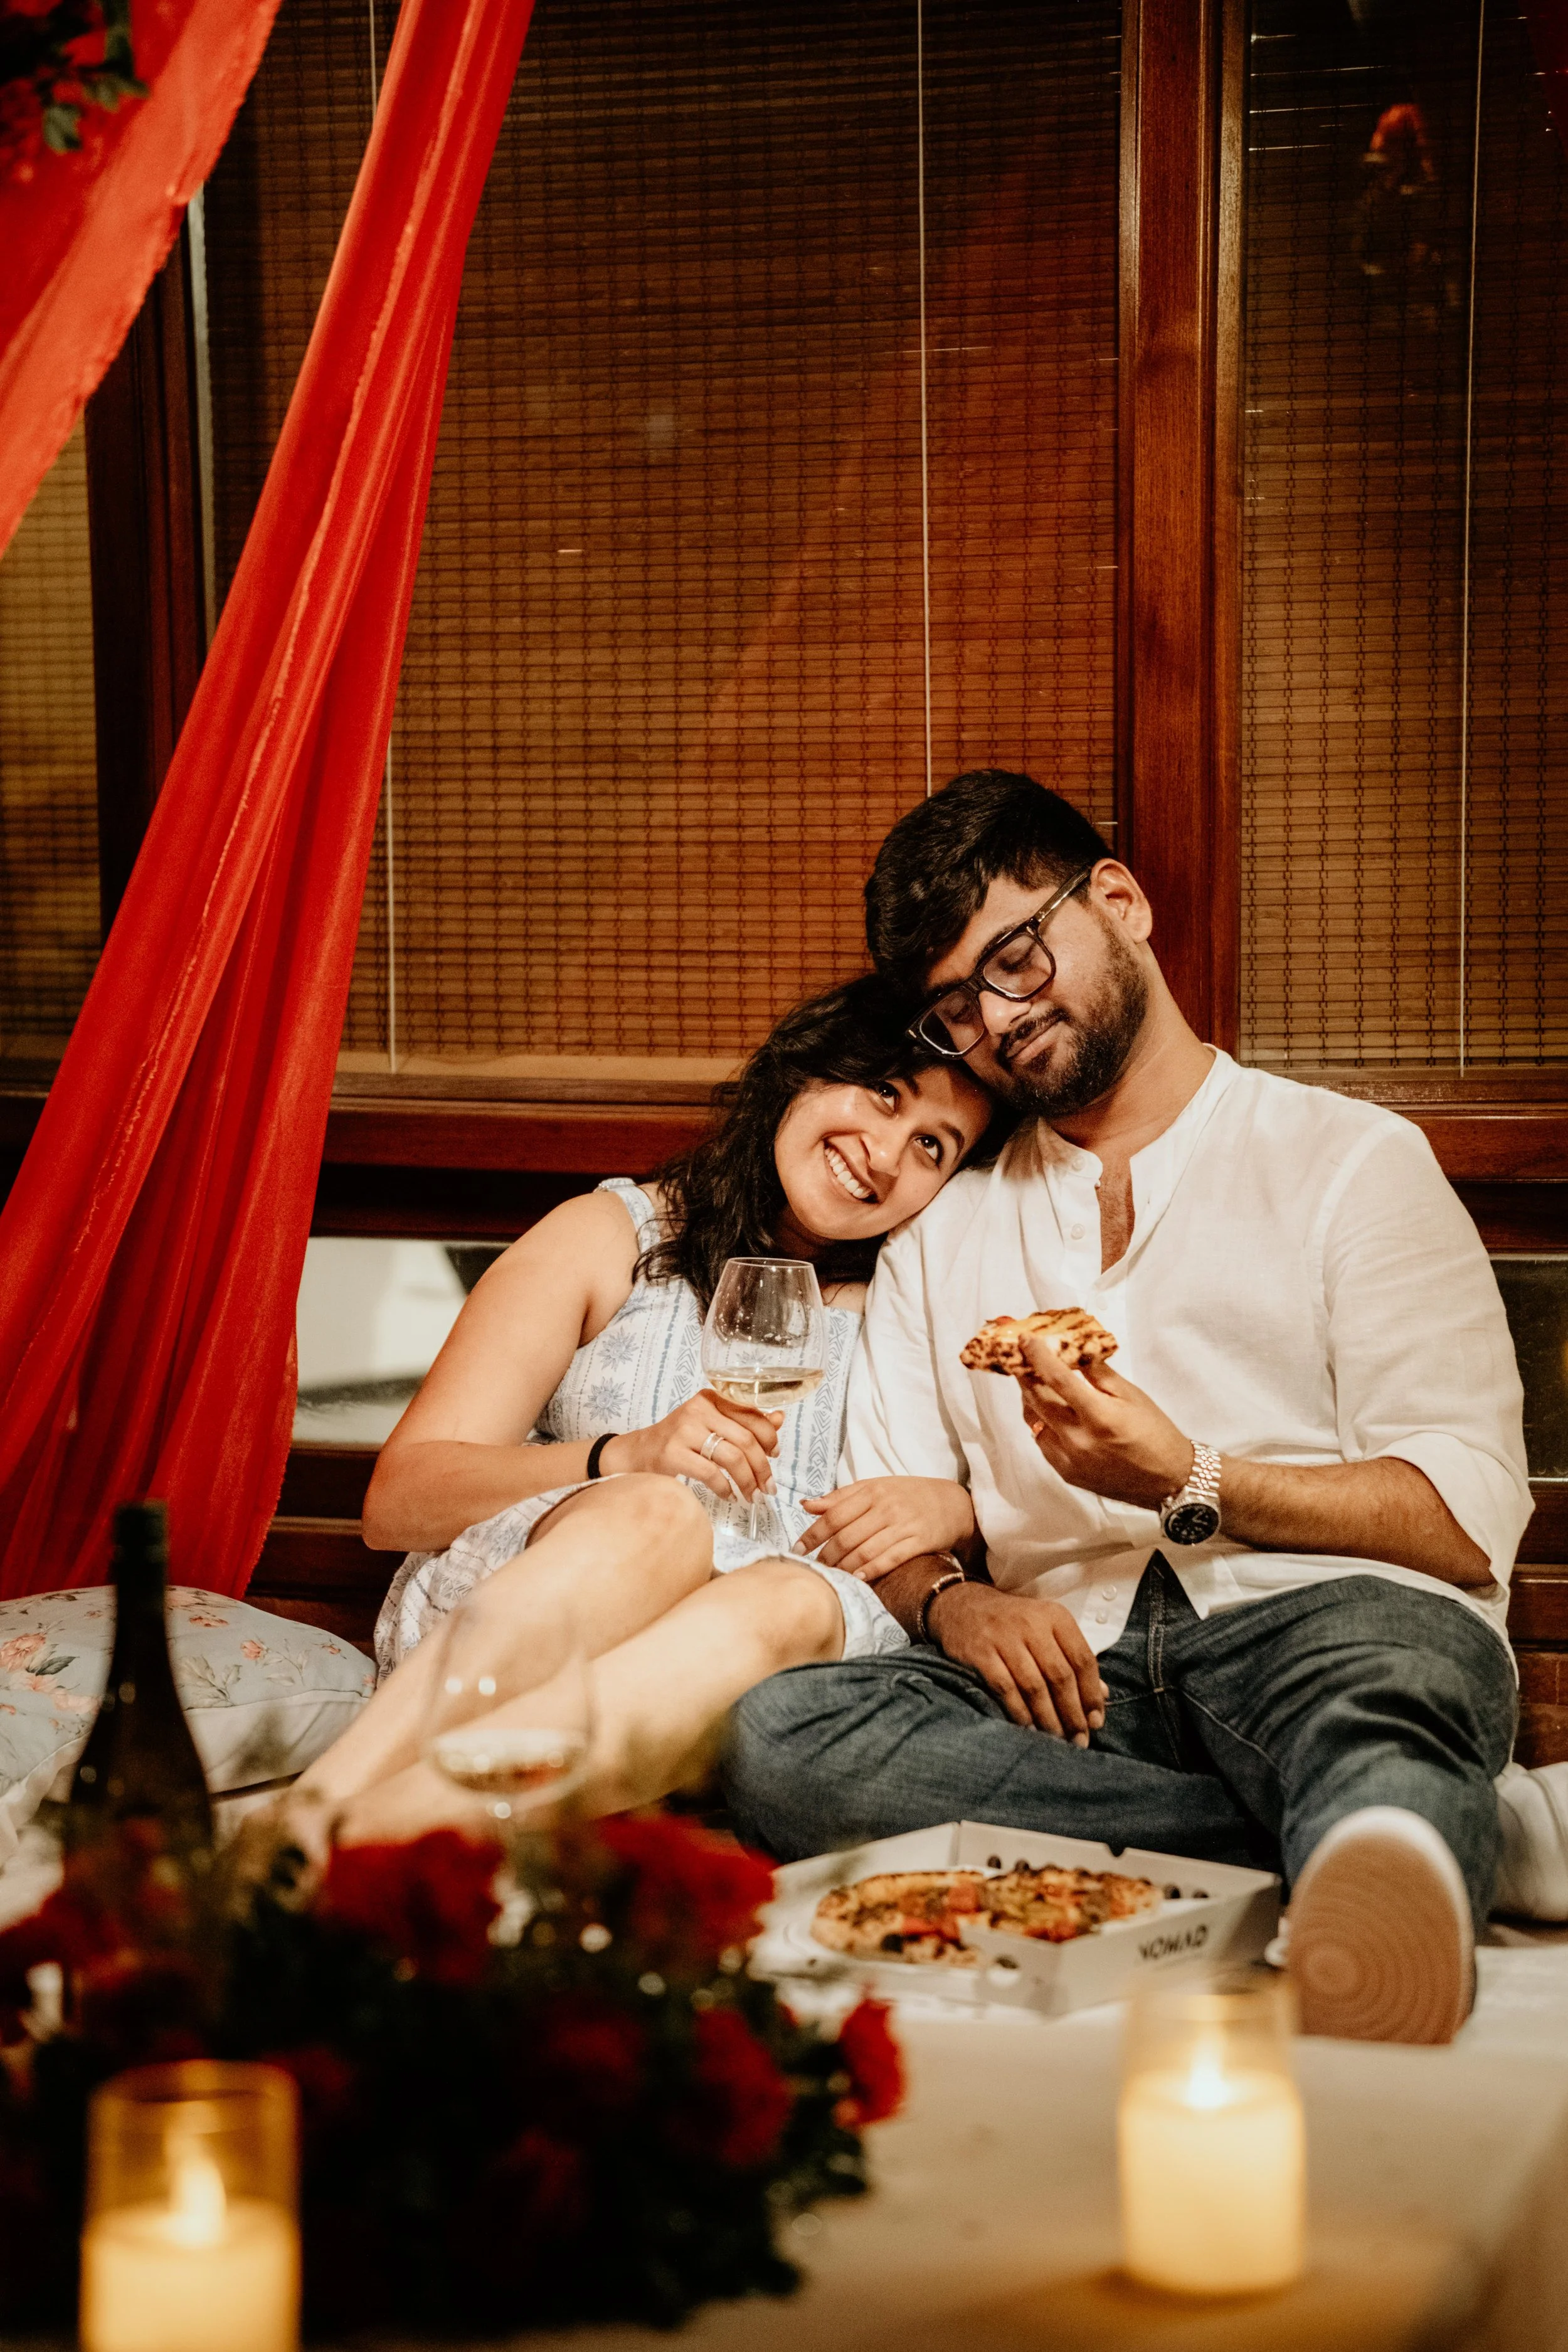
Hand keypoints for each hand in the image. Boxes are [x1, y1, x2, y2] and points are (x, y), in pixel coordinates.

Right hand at [603, 1390, 781, 1502]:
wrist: (637, 1453)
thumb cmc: (680, 1440)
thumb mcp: (712, 1425)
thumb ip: (744, 1421)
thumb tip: (779, 1419)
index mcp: (711, 1397)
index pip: (752, 1414)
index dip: (770, 1437)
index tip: (775, 1455)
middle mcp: (698, 1409)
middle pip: (746, 1439)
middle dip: (762, 1467)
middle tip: (767, 1487)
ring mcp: (684, 1430)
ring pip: (732, 1457)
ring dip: (747, 1481)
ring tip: (751, 1495)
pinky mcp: (673, 1453)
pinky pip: (711, 1473)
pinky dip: (725, 1488)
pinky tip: (729, 1495)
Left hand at [795, 1477, 975, 1581]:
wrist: (954, 1503)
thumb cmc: (908, 1496)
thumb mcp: (876, 1488)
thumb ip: (841, 1498)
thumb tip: (806, 1505)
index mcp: (872, 1491)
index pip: (833, 1514)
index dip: (812, 1534)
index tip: (797, 1549)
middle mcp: (886, 1506)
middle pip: (846, 1535)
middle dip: (826, 1556)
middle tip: (814, 1569)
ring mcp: (904, 1524)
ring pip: (865, 1549)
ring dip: (844, 1567)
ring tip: (831, 1577)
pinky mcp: (920, 1541)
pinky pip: (890, 1558)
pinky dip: (871, 1570)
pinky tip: (858, 1579)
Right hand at [925, 1582, 1108, 1743]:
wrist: (963, 1607)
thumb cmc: (1014, 1624)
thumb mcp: (1047, 1630)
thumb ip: (1073, 1659)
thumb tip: (1103, 1695)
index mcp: (1055, 1617)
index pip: (1083, 1660)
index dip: (1091, 1695)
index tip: (1095, 1722)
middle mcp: (1031, 1624)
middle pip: (1060, 1676)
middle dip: (1072, 1714)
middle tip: (1079, 1740)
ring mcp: (1004, 1638)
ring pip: (1034, 1686)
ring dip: (1048, 1719)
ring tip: (1057, 1741)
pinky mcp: (980, 1653)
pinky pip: (1005, 1689)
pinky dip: (1019, 1713)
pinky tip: (1028, 1730)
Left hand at [1015, 1333, 1192, 1510]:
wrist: (1167, 1479)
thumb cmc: (1155, 1433)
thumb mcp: (1132, 1395)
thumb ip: (1098, 1373)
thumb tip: (1074, 1350)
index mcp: (1099, 1416)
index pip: (1057, 1379)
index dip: (1037, 1356)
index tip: (1025, 1340)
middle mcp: (1078, 1440)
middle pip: (1037, 1399)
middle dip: (1026, 1375)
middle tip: (1022, 1358)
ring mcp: (1069, 1460)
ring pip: (1033, 1421)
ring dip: (1030, 1398)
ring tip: (1034, 1381)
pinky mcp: (1066, 1473)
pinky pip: (1041, 1441)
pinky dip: (1040, 1421)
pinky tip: (1049, 1410)